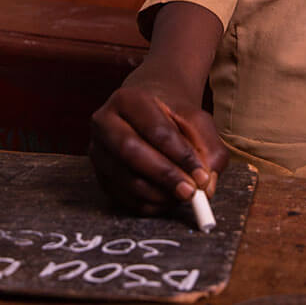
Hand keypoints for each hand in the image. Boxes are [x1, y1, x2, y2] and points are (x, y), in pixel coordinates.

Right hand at [89, 84, 228, 214]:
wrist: (148, 112)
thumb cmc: (173, 116)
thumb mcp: (197, 122)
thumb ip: (208, 149)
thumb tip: (205, 186)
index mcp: (128, 99)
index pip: (154, 129)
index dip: (180, 155)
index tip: (201, 175)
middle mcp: (104, 122)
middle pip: (129, 151)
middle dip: (164, 175)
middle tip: (190, 192)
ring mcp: (97, 150)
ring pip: (124, 178)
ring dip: (158, 194)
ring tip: (182, 196)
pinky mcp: (99, 174)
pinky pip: (122, 197)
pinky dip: (148, 204)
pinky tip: (167, 200)